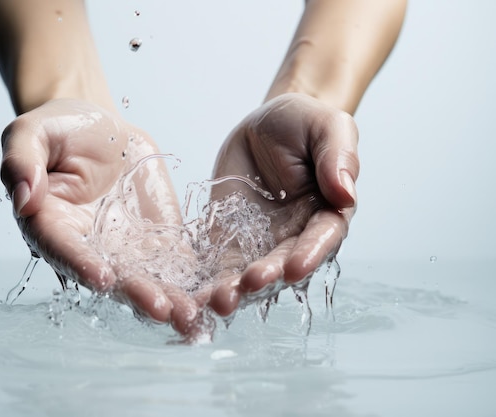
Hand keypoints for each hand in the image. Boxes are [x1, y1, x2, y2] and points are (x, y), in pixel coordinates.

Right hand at [0, 99, 197, 334]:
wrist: (102, 130)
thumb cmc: (61, 129)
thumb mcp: (32, 132)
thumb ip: (21, 160)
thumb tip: (22, 195)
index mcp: (52, 225)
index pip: (64, 248)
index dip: (80, 263)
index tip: (103, 277)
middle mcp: (90, 246)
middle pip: (112, 276)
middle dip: (136, 294)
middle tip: (161, 310)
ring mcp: (126, 248)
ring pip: (148, 278)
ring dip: (170, 299)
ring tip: (194, 317)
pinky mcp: (158, 241)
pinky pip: (177, 264)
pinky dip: (196, 282)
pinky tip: (215, 298)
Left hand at [196, 93, 358, 316]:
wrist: (264, 125)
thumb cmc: (302, 123)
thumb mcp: (326, 126)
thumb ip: (338, 156)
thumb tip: (346, 191)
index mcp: (325, 213)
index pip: (321, 238)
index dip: (309, 254)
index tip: (294, 268)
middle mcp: (294, 236)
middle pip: (282, 264)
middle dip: (267, 277)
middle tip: (249, 285)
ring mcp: (260, 242)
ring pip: (249, 272)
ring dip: (236, 289)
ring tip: (218, 301)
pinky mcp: (228, 241)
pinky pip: (218, 265)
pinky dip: (207, 282)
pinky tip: (192, 298)